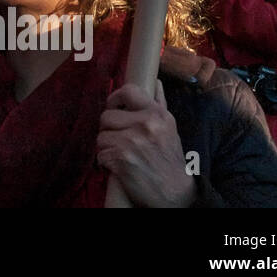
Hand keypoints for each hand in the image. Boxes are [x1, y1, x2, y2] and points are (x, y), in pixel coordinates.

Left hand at [97, 80, 195, 207]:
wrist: (177, 194)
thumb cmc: (170, 160)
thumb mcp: (169, 129)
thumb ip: (159, 104)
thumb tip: (154, 82)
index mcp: (158, 114)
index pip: (129, 91)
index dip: (115, 98)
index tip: (114, 108)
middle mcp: (146, 125)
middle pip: (106, 116)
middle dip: (108, 129)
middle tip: (117, 139)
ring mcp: (132, 141)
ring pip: (101, 136)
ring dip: (106, 147)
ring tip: (119, 154)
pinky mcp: (121, 159)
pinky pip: (100, 154)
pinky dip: (105, 162)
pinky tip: (117, 166)